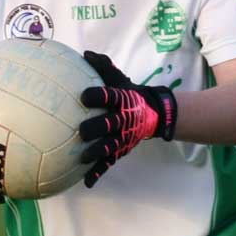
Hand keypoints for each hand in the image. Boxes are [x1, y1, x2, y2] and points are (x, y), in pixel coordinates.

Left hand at [79, 51, 177, 187]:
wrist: (154, 113)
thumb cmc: (128, 92)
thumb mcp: (119, 77)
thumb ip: (103, 65)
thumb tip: (85, 53)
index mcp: (122, 99)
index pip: (110, 96)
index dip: (98, 96)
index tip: (84, 95)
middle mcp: (124, 118)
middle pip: (111, 124)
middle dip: (97, 128)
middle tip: (82, 130)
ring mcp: (123, 136)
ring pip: (110, 145)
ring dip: (97, 152)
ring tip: (82, 157)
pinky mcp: (121, 149)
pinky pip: (110, 162)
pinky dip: (99, 172)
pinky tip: (86, 182)